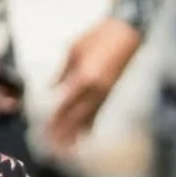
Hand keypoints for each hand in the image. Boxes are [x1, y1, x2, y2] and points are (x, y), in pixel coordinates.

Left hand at [50, 16, 141, 147]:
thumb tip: (52, 87)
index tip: (46, 132)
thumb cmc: (99, 34)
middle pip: (77, 117)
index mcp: (83, 77)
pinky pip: (99, 112)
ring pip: (90, 118)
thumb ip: (62, 71)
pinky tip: (85, 133)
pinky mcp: (112, 90)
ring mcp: (106, 91)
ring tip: (68, 147)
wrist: (129, 29)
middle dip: (65, 133)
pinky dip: (91, 123)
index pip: (65, 105)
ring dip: (78, 133)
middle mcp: (95, 89)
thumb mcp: (74, 49)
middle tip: (54, 147)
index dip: (55, 121)